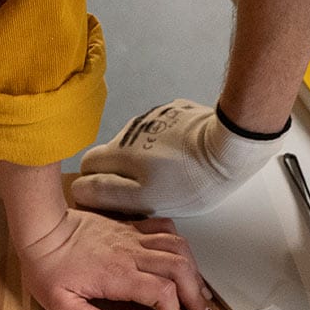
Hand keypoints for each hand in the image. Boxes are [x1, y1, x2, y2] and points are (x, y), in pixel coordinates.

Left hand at [18, 209, 216, 309]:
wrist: (41, 229)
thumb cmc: (47, 267)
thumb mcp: (59, 304)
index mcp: (118, 275)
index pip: (161, 294)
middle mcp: (132, 254)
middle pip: (179, 270)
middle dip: (197, 294)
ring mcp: (133, 237)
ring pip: (178, 248)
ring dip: (194, 270)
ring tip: (201, 290)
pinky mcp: (130, 227)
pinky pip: (165, 228)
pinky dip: (180, 243)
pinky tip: (183, 257)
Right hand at [72, 100, 284, 216]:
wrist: (229, 146)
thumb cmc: (189, 180)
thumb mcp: (147, 198)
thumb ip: (109, 193)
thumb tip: (79, 189)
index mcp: (119, 151)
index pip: (88, 164)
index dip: (96, 182)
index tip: (114, 196)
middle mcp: (130, 129)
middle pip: (114, 152)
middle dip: (124, 170)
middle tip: (149, 188)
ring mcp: (155, 116)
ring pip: (138, 140)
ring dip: (146, 155)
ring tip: (174, 171)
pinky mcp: (177, 110)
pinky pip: (161, 128)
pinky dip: (166, 141)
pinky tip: (186, 153)